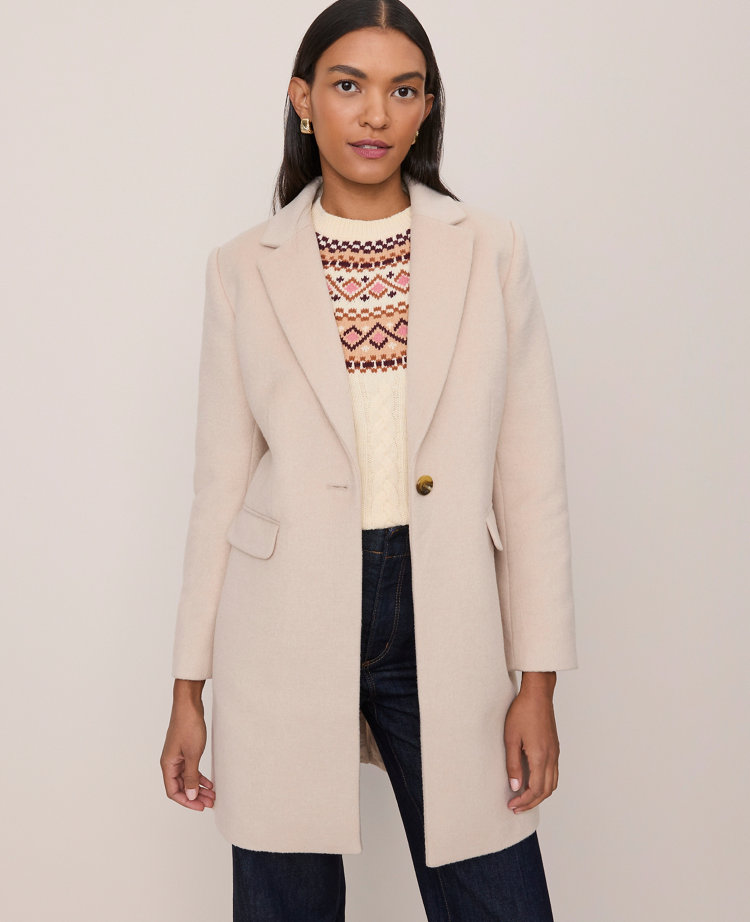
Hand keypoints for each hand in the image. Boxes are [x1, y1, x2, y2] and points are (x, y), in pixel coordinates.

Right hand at [160, 695, 214, 810]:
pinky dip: (199, 776)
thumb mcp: (192, 754)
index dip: (187, 801)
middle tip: (210, 803)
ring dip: (199, 787)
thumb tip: (191, 795)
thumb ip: (191, 776)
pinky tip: (209, 782)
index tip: (200, 806)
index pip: (174, 791)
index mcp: (168, 765)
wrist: (189, 705)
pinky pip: (191, 769)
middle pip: (181, 787)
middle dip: (195, 796)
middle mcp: (170, 762)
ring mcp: (178, 756)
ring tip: (212, 795)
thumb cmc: (188, 726)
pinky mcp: (185, 750)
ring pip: (187, 778)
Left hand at [504, 673, 559, 812]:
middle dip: (532, 802)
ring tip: (524, 798)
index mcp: (540, 757)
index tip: (512, 805)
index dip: (524, 801)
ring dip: (540, 795)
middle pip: (546, 791)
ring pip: (553, 783)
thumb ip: (513, 765)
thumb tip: (515, 787)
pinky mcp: (554, 747)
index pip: (535, 790)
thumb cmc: (522, 712)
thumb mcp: (511, 738)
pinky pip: (554, 773)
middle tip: (516, 807)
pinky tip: (533, 781)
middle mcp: (551, 757)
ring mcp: (555, 753)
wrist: (538, 694)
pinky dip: (545, 784)